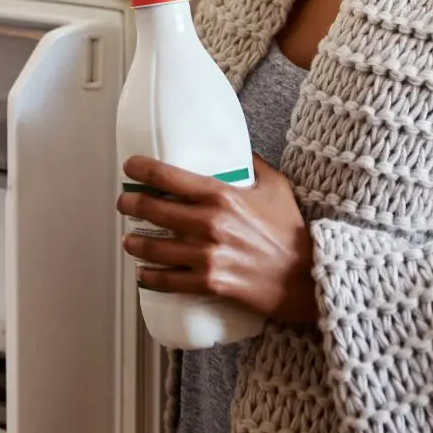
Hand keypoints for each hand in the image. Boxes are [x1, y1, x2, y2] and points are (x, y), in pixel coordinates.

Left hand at [117, 153, 316, 324]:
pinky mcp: (210, 282)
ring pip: (154, 246)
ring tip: (130, 240)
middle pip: (153, 209)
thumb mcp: (277, 187)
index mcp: (222, 195)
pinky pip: (168, 280)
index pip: (168, 176)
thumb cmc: (292, 232)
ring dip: (135, 242)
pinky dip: (150, 277)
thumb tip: (238, 149)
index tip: (130, 167)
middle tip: (125, 203)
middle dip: (131, 204)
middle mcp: (210, 223)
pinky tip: (143, 273)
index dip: (142, 169)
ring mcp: (207, 255)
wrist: (306, 277)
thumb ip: (254, 165)